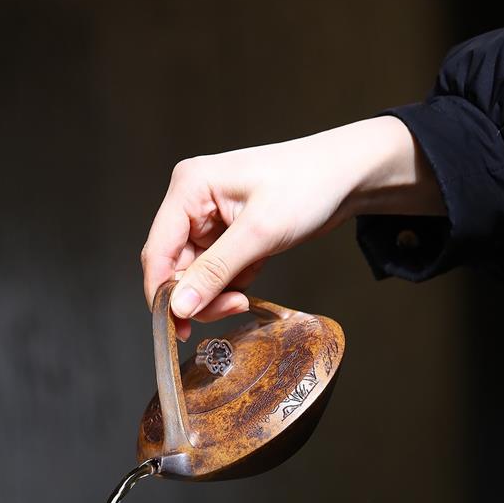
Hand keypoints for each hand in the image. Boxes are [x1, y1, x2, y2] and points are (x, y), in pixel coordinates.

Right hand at [141, 116, 443, 338]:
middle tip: (233, 307)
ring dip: (217, 294)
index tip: (178, 327)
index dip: (163, 294)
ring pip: (194, 276)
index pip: (157, 252)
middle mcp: (191, 202)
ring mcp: (207, 220)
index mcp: (189, 188)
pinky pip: (214, 273)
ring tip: (246, 293)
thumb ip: (214, 272)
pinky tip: (254, 273)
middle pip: (174, 268)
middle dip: (199, 295)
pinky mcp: (225, 234)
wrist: (346, 176)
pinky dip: (231, 284)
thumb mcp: (259, 233)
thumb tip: (178, 306)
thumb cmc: (308, 185)